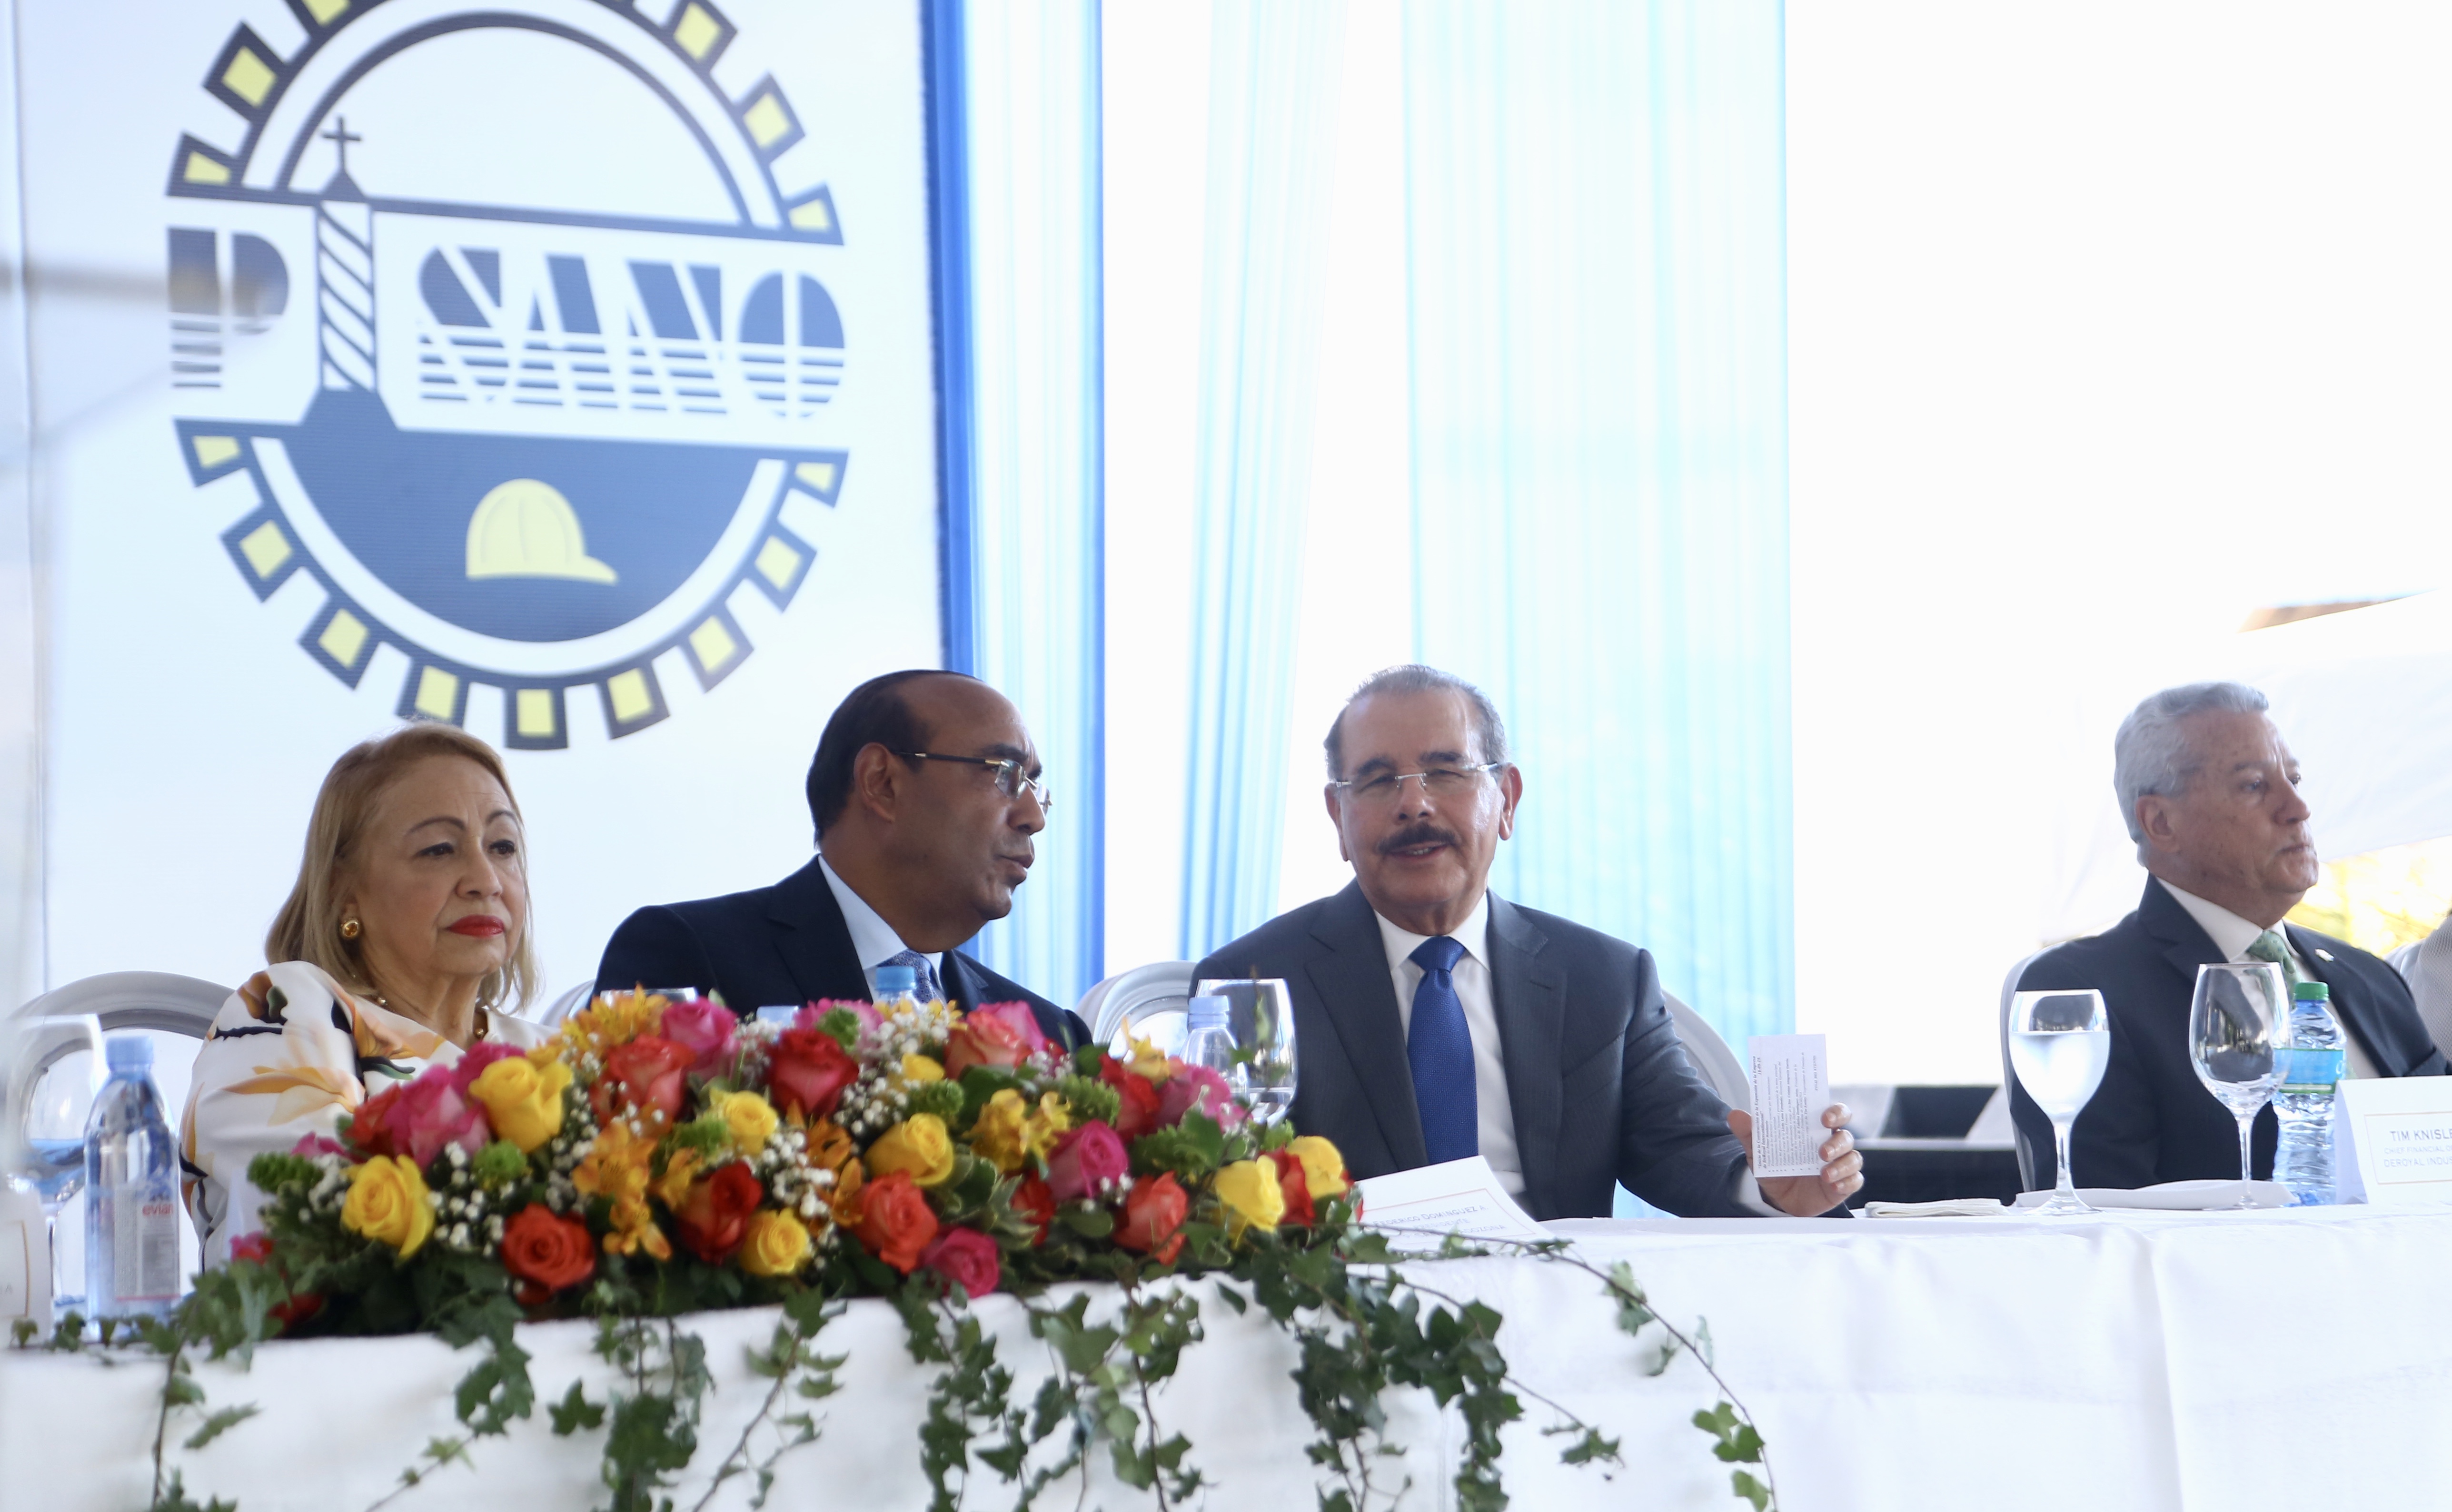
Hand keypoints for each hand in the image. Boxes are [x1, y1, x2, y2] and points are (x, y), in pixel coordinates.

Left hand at [1729, 1103, 1862, 1216]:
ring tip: (1824, 1173)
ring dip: (1842, 1165)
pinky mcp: (1842, 1185)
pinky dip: (1847, 1182)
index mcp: (1815, 1129)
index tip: (1825, 1117)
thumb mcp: (1758, 1150)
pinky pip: (1854, 1181)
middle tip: (1822, 1151)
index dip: (1835, 1112)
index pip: (1835, 1113)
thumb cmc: (1774, 1166)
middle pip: (1846, 1136)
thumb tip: (1735, 1115)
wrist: (1776, 1198)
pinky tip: (1834, 1185)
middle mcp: (1831, 1144)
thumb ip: (1749, 1132)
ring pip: (1853, 1159)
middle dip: (1838, 1142)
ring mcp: (1839, 1165)